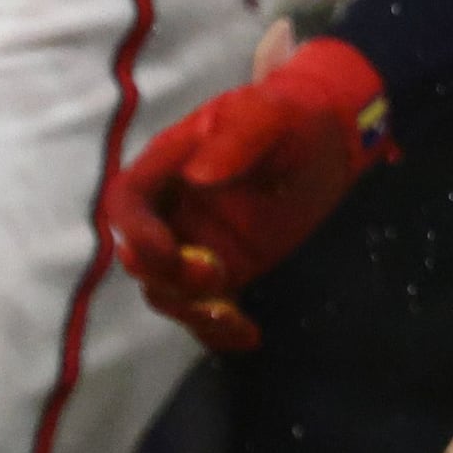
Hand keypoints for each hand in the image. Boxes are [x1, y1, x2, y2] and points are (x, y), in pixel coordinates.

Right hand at [105, 40, 390, 352]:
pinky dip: (219, 331)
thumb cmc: (288, 117)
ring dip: (191, 311)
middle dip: (167, 277)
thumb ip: (236, 139)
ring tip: (233, 317)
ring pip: (168, 291)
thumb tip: (198, 177)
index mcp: (168, 167)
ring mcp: (196, 245)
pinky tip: (249, 336)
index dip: (135, 231)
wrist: (324, 139)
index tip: (164, 251)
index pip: (127, 202)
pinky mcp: (225, 271)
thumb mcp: (268, 116)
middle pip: (142, 259)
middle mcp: (172, 212)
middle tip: (215, 276)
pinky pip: (206, 308)